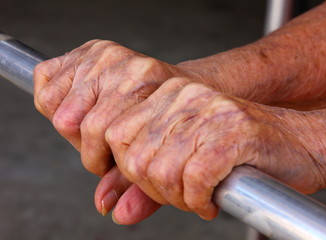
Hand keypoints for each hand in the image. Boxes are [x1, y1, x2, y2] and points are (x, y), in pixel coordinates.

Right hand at [33, 40, 197, 222]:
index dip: (98, 161)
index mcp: (147, 82)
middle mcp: (124, 64)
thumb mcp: (160, 155)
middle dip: (86, 146)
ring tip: (95, 128)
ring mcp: (105, 54)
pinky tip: (83, 107)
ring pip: (55, 104)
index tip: (109, 165)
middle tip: (103, 148)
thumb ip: (135, 186)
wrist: (185, 87)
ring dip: (71, 126)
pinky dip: (55, 100)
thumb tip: (106, 207)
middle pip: (72, 121)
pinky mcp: (91, 49)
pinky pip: (46, 79)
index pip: (99, 133)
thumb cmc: (173, 122)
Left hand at [104, 78, 325, 219]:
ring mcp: (211, 112)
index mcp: (168, 93)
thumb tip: (113, 211)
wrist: (297, 144)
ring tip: (198, 194)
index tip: (157, 182)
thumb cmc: (238, 152)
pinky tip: (211, 199)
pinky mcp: (234, 133)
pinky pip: (195, 179)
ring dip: (179, 198)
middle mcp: (186, 95)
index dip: (130, 171)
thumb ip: (145, 180)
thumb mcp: (181, 156)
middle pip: (134, 158)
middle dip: (154, 189)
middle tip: (182, 193)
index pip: (115, 135)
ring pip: (161, 171)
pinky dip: (199, 200)